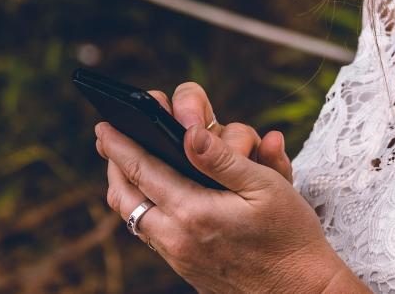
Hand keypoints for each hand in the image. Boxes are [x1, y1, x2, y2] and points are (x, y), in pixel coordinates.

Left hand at [96, 85, 367, 293]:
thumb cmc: (291, 237)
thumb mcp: (266, 188)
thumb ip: (222, 159)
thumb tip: (189, 133)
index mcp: (194, 212)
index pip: (142, 170)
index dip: (119, 145)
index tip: (103, 125)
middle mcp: (177, 237)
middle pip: (125, 196)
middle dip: (113, 164)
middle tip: (106, 139)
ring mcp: (178, 256)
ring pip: (132, 218)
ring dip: (124, 187)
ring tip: (122, 164)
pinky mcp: (184, 268)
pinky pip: (148, 234)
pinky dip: (140, 209)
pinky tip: (150, 194)